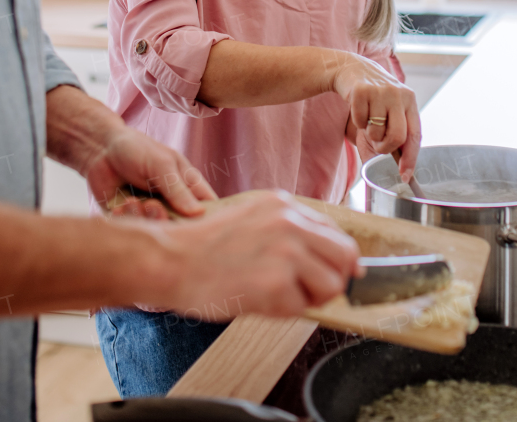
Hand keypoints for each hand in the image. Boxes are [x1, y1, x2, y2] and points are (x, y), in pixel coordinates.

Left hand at [82, 122, 217, 218]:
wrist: (100, 149)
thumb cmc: (136, 150)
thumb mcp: (161, 164)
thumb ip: (178, 189)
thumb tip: (199, 213)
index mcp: (188, 188)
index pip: (208, 209)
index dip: (209, 221)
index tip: (201, 230)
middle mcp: (173, 204)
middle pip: (181, 227)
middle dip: (166, 219)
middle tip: (153, 205)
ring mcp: (152, 214)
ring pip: (157, 231)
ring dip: (144, 217)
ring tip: (133, 201)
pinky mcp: (131, 221)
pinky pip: (133, 230)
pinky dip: (126, 219)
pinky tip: (121, 204)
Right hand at [157, 191, 360, 317]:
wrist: (170, 260)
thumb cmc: (204, 249)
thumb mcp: (252, 222)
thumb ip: (289, 233)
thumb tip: (326, 259)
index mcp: (284, 205)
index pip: (336, 233)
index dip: (335, 260)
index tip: (329, 274)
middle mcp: (290, 222)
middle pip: (346, 256)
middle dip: (333, 279)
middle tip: (309, 292)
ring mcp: (285, 250)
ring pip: (333, 284)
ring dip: (309, 297)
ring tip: (277, 296)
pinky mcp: (276, 281)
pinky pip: (302, 307)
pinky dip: (282, 311)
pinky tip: (256, 300)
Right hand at [329, 53, 420, 181]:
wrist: (352, 70)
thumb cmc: (373, 98)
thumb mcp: (387, 114)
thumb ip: (392, 137)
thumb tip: (392, 169)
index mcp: (410, 101)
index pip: (415, 135)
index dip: (410, 158)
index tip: (405, 175)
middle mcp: (398, 94)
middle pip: (397, 137)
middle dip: (385, 147)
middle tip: (377, 143)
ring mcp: (380, 91)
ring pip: (376, 132)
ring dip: (369, 133)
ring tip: (368, 118)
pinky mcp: (361, 91)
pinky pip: (360, 122)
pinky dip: (357, 122)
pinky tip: (359, 108)